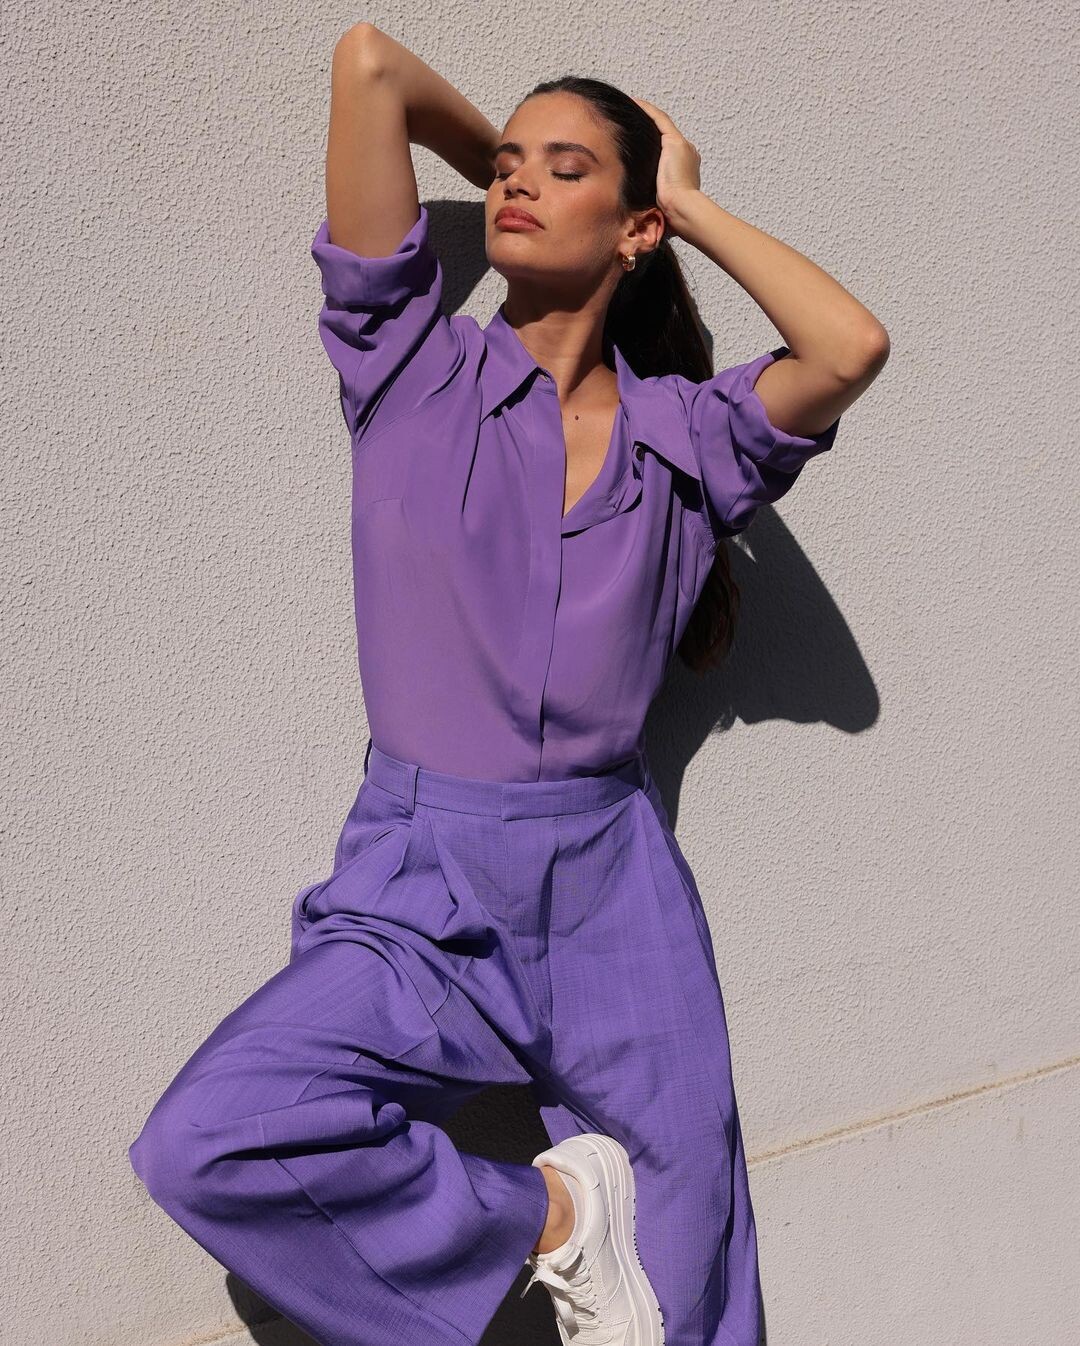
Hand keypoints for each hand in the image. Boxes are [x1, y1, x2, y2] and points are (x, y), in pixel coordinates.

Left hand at [629, 97, 701, 237]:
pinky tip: (633, 102)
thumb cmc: (673, 217)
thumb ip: (652, 201)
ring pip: (660, 124)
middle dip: (647, 129)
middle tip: (628, 122)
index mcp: (685, 168)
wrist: (684, 211)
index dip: (652, 146)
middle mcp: (686, 153)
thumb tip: (636, 215)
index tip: (636, 143)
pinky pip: (658, 119)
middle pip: (662, 136)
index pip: (665, 152)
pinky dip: (646, 110)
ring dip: (645, 115)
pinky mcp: (675, 143)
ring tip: (628, 108)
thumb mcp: (660, 206)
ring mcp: (682, 147)